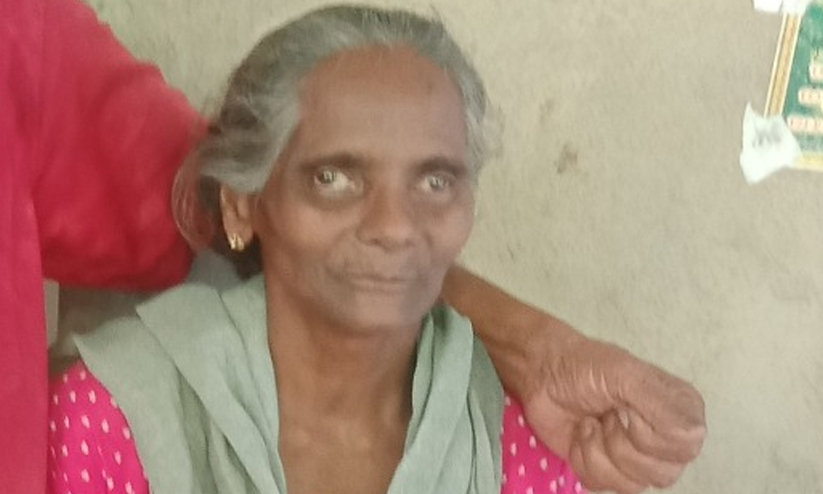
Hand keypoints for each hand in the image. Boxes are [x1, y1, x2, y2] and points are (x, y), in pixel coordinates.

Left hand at [520, 332, 705, 493]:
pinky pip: (604, 485)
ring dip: (599, 451)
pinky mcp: (608, 471)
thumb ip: (658, 400)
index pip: (686, 445)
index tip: (626, 408)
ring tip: (591, 423)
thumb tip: (691, 433)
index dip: (651, 433)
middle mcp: (666, 439)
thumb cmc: (584, 366)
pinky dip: (584, 459)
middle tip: (607, 415)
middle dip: (622, 444)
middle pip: (663, 473)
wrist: (543, 374)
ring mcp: (637, 459)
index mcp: (682, 410)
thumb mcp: (623, 372)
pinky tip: (580, 435)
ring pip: (632, 485)